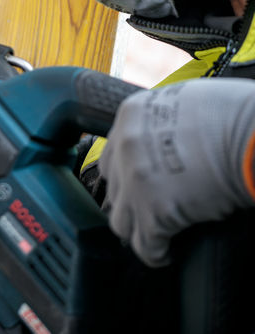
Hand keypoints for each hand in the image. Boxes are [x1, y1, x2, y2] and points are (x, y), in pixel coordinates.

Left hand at [100, 78, 254, 266]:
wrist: (254, 136)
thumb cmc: (235, 117)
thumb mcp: (186, 102)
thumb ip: (164, 121)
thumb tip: (168, 139)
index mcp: (132, 116)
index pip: (114, 153)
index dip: (127, 174)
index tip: (140, 186)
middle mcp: (125, 146)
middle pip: (114, 186)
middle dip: (130, 200)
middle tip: (150, 209)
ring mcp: (135, 180)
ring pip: (121, 219)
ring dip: (139, 228)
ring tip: (156, 234)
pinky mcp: (153, 212)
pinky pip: (144, 245)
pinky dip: (155, 253)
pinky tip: (167, 252)